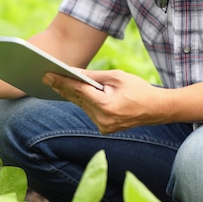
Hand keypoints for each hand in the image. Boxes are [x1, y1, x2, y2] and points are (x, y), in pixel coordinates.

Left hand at [42, 69, 168, 133]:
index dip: (62, 81)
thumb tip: (72, 72)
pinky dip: (81, 102)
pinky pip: (88, 111)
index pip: (78, 91)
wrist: (157, 109)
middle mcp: (103, 119)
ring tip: (54, 82)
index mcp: (106, 105)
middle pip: (77, 99)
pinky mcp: (104, 129)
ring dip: (70, 94)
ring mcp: (103, 126)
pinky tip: (70, 92)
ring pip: (81, 106)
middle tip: (45, 77)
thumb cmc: (138, 89)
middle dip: (61, 87)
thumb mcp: (116, 77)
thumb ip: (93, 76)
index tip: (48, 74)